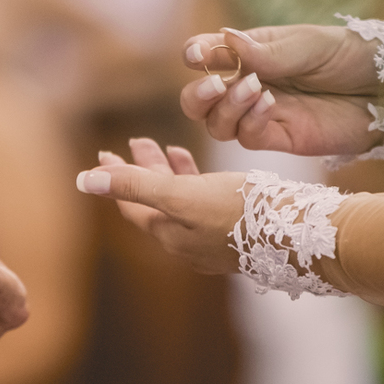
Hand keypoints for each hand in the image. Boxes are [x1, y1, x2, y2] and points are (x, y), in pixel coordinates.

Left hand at [76, 137, 244, 273]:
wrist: (299, 235)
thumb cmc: (240, 212)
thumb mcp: (181, 195)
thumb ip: (135, 186)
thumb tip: (84, 181)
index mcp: (169, 234)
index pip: (131, 204)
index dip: (115, 178)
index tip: (103, 154)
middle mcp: (187, 242)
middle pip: (154, 201)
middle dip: (143, 170)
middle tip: (137, 140)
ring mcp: (213, 240)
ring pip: (182, 201)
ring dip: (172, 174)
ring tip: (170, 149)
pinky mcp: (238, 232)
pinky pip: (207, 204)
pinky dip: (199, 183)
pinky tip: (207, 170)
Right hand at [180, 25, 382, 155]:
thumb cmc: (354, 56)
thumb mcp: (311, 45)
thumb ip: (268, 51)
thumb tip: (224, 39)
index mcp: (252, 52)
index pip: (208, 54)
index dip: (196, 54)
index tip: (198, 54)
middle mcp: (250, 84)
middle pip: (199, 100)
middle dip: (198, 94)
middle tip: (217, 83)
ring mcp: (264, 114)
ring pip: (216, 124)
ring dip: (225, 109)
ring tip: (254, 90)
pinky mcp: (282, 138)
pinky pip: (248, 138)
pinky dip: (249, 123)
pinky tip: (269, 104)